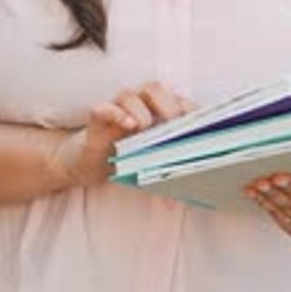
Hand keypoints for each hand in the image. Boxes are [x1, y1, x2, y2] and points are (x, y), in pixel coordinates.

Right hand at [55, 82, 194, 188]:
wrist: (88, 161)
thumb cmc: (123, 157)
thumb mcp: (147, 167)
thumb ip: (162, 177)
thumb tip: (180, 201)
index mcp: (156, 111)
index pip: (177, 101)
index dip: (191, 109)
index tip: (202, 124)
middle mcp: (137, 104)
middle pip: (154, 89)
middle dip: (168, 105)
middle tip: (176, 125)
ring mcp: (116, 109)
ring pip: (129, 95)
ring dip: (141, 111)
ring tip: (144, 128)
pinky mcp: (96, 118)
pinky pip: (103, 108)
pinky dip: (116, 113)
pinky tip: (127, 124)